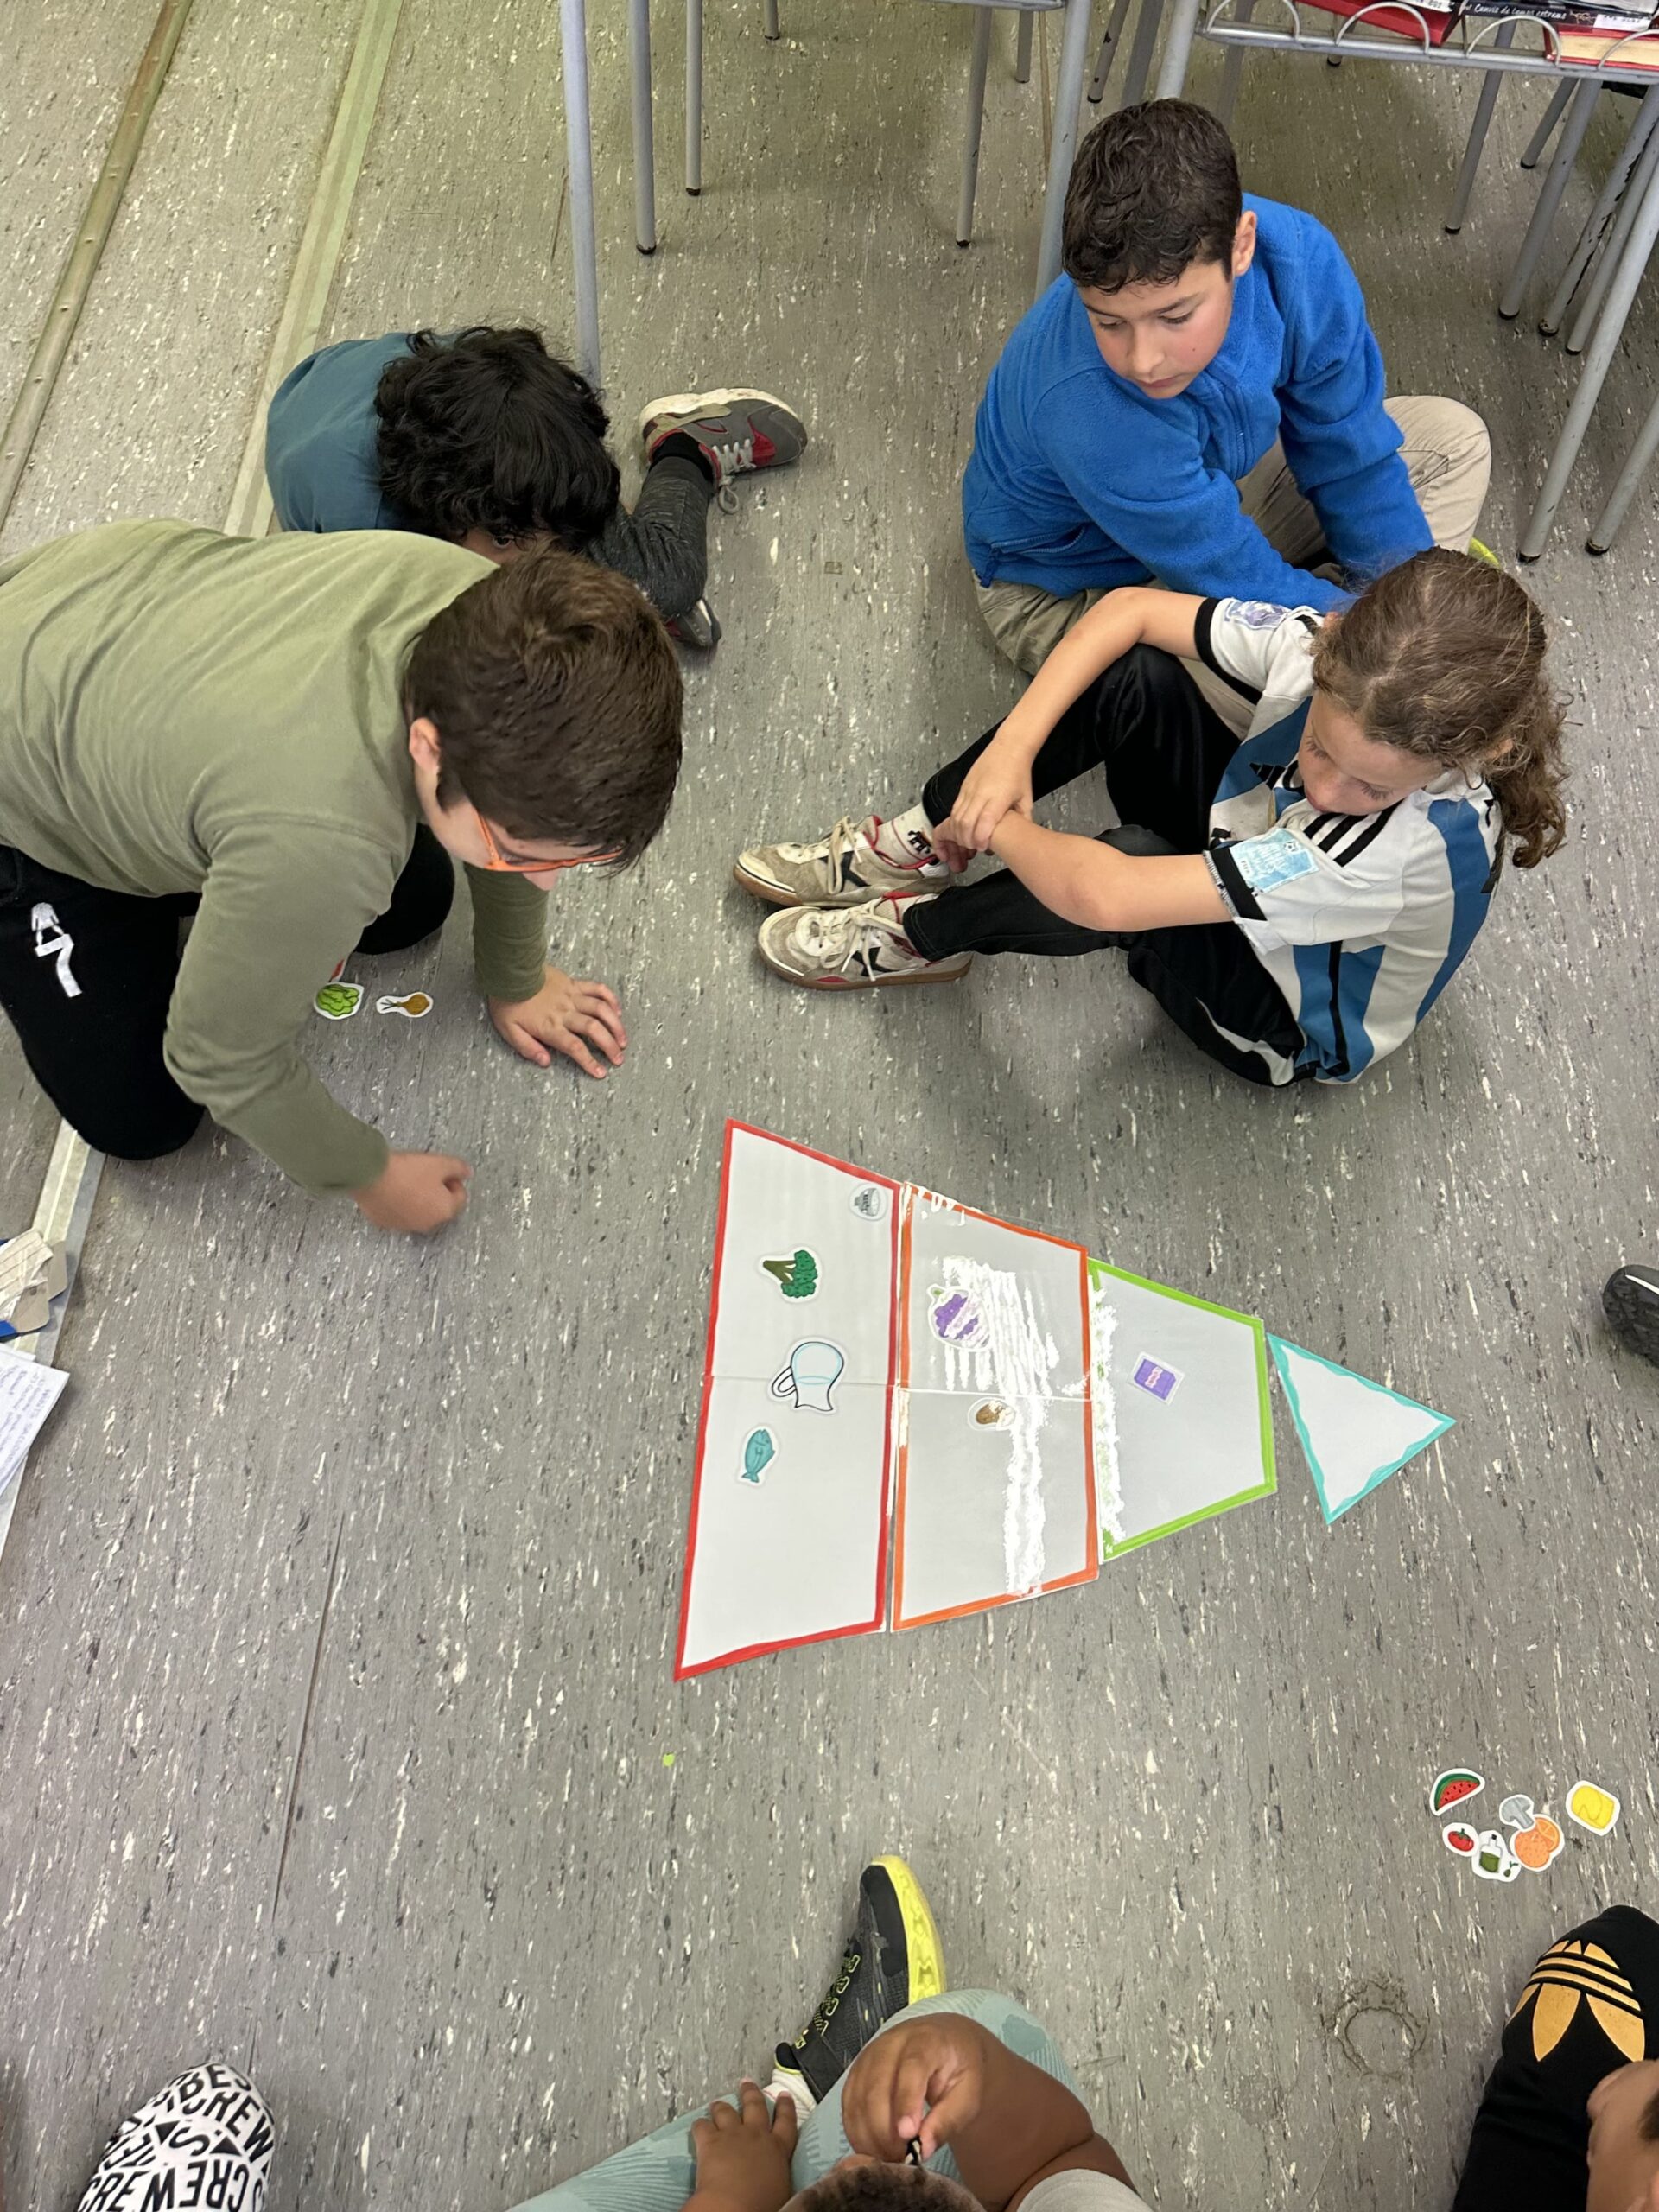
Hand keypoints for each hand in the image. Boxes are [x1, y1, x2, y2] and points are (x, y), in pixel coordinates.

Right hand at [353, 1149, 471, 1232]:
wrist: (370, 1176)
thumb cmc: (406, 1171)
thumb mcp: (440, 1163)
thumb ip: (458, 1168)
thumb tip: (467, 1172)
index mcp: (444, 1210)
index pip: (460, 1197)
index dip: (454, 1181)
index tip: (444, 1172)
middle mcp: (427, 1223)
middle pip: (440, 1206)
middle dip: (437, 1191)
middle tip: (426, 1174)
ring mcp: (405, 1225)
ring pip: (419, 1211)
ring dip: (418, 1198)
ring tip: (407, 1179)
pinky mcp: (386, 1222)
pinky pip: (399, 1213)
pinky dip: (399, 1203)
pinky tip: (393, 1188)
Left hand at [489, 966, 626, 1078]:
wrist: (510, 972)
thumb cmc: (508, 1002)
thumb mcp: (509, 1031)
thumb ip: (528, 1048)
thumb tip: (546, 1062)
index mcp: (550, 1027)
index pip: (575, 1047)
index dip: (590, 1061)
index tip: (600, 1072)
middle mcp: (565, 1012)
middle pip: (594, 1029)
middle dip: (610, 1046)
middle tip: (618, 1059)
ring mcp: (571, 996)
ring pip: (601, 1009)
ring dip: (615, 1025)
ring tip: (623, 1039)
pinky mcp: (573, 983)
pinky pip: (597, 989)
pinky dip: (610, 999)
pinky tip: (617, 1010)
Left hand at [688, 2080, 797, 2211]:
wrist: (734, 2207)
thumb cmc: (761, 2205)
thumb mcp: (782, 2189)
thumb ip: (779, 2172)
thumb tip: (778, 2173)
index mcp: (778, 2149)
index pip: (786, 2122)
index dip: (786, 2107)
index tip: (783, 2095)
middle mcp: (757, 2135)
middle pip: (755, 2106)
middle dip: (752, 2093)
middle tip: (747, 2083)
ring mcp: (732, 2135)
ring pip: (728, 2110)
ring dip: (722, 2106)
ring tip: (718, 2103)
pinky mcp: (710, 2141)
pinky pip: (702, 2125)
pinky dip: (700, 2124)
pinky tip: (698, 2125)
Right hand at [841, 2016, 991, 2162]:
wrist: (946, 2043)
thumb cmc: (960, 2069)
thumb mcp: (968, 2094)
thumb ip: (947, 2120)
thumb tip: (923, 2149)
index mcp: (925, 2041)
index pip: (911, 2068)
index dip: (906, 2102)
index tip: (908, 2136)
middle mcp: (891, 2043)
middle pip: (876, 2087)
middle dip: (885, 2131)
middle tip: (902, 2159)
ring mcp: (869, 2056)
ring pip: (857, 2099)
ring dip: (869, 2136)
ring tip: (890, 2159)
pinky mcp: (856, 2071)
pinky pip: (848, 2106)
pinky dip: (857, 2132)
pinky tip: (873, 2149)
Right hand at [947, 737, 1034, 857]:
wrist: (1009, 748)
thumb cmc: (1018, 772)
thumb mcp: (1026, 799)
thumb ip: (1023, 821)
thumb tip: (1022, 840)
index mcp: (999, 795)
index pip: (985, 820)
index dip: (981, 837)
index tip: (982, 848)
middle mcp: (981, 792)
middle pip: (965, 821)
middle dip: (966, 840)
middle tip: (972, 851)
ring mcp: (969, 790)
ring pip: (956, 817)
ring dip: (958, 834)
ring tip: (966, 844)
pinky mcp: (963, 788)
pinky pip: (954, 809)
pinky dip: (955, 824)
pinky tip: (962, 831)